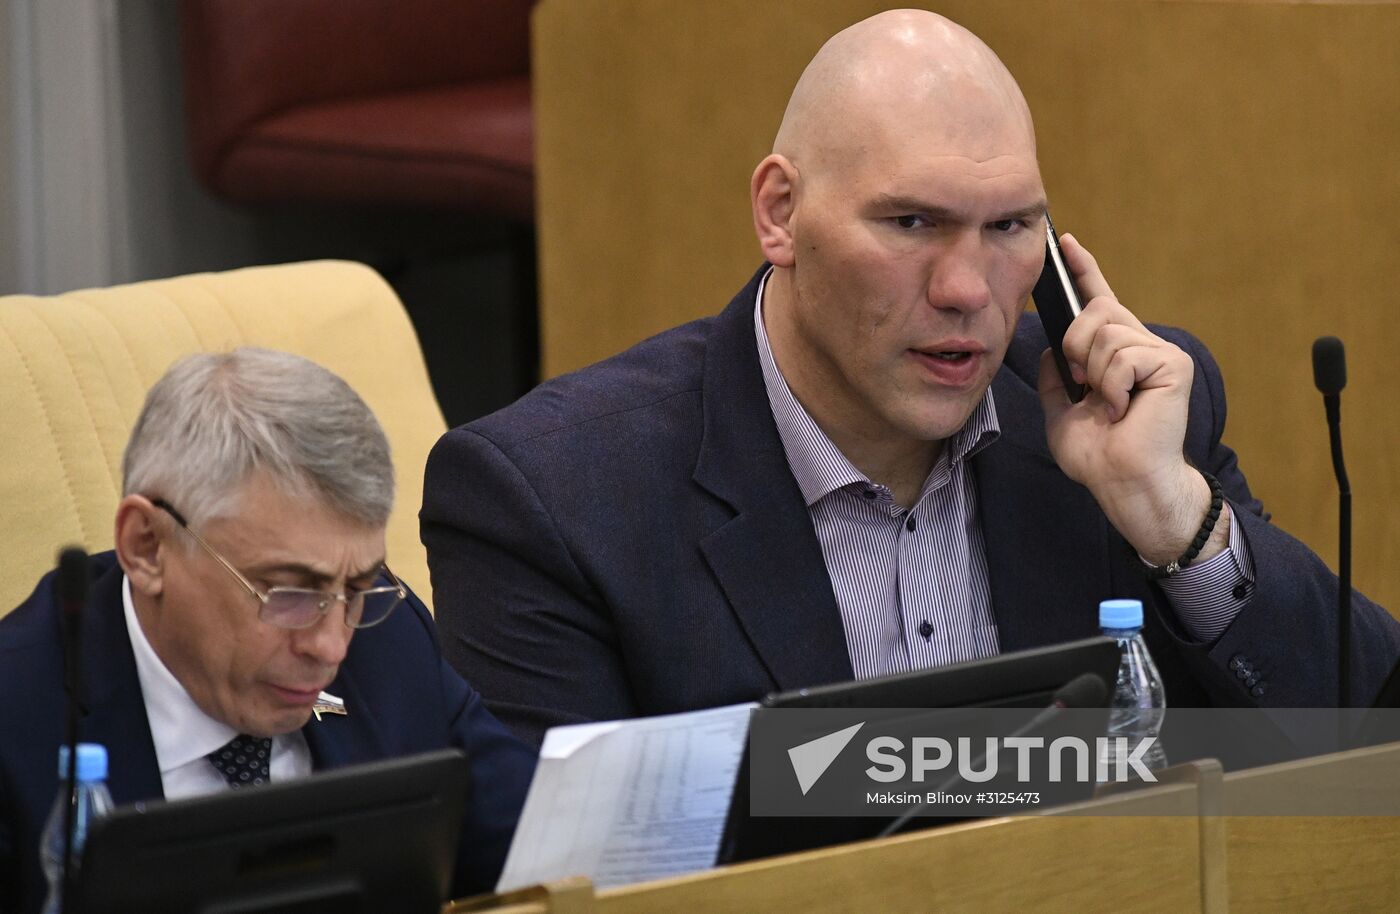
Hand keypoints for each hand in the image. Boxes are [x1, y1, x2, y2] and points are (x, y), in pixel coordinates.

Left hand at [1036, 233, 1226, 565]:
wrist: (1123, 482)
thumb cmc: (1098, 454)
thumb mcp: (1061, 407)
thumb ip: (1057, 372)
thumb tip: (1055, 346)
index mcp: (1115, 353)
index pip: (1099, 301)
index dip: (1084, 270)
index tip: (1066, 243)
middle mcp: (1141, 345)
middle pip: (1095, 310)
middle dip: (1075, 345)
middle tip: (1084, 386)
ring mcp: (1160, 352)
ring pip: (1105, 334)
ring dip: (1094, 373)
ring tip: (1110, 404)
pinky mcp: (1172, 364)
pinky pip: (1122, 356)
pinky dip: (1112, 386)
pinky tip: (1124, 408)